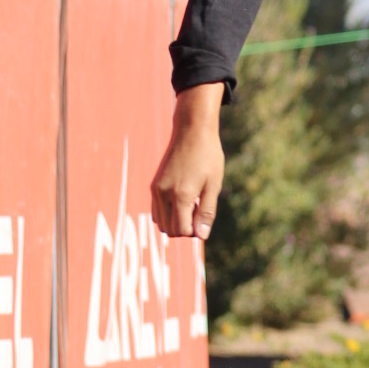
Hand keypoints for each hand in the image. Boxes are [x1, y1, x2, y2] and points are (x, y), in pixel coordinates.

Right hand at [151, 84, 226, 239]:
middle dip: (185, 228)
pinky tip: (183, 200)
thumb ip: (207, 212)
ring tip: (192, 205)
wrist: (192, 131)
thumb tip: (201, 236)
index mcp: (180, 195)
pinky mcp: (155, 185)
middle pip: (170, 229)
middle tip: (199, 210)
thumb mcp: (214, 185)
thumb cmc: (208, 156)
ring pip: (160, 222)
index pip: (182, 230)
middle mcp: (164, 194)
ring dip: (175, 222)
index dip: (195, 231)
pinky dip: (168, 213)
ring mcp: (157, 189)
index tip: (205, 216)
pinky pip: (156, 210)